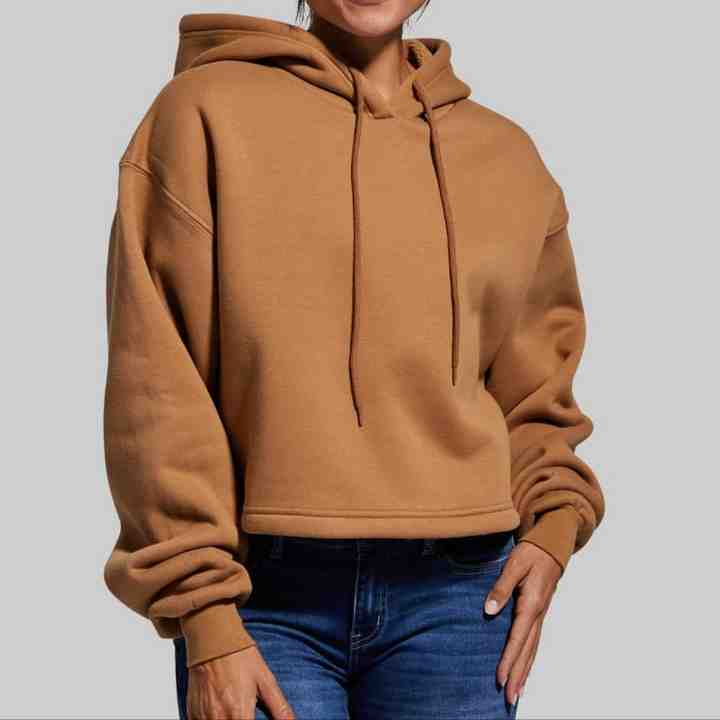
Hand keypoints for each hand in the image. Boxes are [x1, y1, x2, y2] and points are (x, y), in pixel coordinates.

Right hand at [187, 645, 294, 719]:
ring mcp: (203, 716)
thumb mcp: (265, 679)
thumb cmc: (240, 656)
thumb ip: (280, 707)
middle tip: (244, 715)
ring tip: (234, 712)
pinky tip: (220, 713)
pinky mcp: (192, 712)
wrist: (212, 638)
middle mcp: (219, 718)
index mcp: (239, 713)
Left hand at [484, 541, 562, 706]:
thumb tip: (489, 610)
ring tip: (516, 692)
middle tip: (508, 698)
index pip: (518, 638)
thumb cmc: (532, 552)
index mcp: (531, 604)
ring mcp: (540, 615)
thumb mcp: (514, 564)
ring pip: (532, 649)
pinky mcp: (539, 613)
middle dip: (517, 675)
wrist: (552, 545)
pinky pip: (534, 641)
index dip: (508, 659)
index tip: (499, 677)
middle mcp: (538, 614)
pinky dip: (529, 658)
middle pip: (527, 650)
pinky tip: (524, 668)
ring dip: (524, 671)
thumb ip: (501, 587)